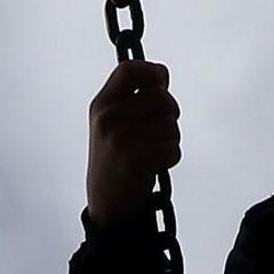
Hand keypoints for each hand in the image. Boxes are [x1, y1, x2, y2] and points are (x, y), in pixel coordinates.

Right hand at [86, 60, 180, 223]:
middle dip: (171, 112)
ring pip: (170, 124)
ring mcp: (119, 140)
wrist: (106, 205)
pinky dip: (172, 157)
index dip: (152, 72)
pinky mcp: (134, 161)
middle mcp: (107, 119)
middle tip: (162, 129)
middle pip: (160, 96)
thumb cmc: (117, 159)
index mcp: (101, 105)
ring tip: (155, 151)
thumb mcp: (112, 123)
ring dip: (172, 139)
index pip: (129, 68)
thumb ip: (134, 97)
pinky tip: (158, 165)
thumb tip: (161, 73)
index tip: (160, 85)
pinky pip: (172, 148)